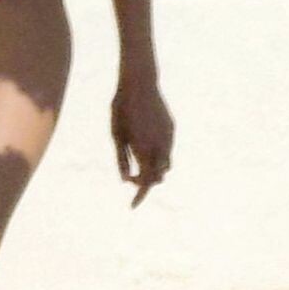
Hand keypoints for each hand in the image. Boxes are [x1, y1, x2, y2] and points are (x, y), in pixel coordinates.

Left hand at [111, 75, 173, 208]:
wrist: (140, 83)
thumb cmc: (122, 109)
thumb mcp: (117, 135)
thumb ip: (121, 159)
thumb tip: (125, 180)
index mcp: (144, 149)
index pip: (146, 182)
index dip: (140, 196)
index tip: (132, 206)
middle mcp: (160, 146)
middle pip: (158, 176)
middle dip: (147, 182)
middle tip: (132, 180)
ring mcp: (168, 137)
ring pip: (166, 164)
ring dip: (155, 168)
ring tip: (140, 162)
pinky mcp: (171, 129)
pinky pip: (167, 147)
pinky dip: (158, 152)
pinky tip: (146, 141)